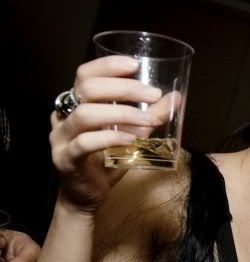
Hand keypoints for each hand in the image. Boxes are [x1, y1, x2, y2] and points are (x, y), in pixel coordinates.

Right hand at [50, 55, 164, 214]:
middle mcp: (63, 116)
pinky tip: (131, 140)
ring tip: (148, 120)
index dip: (108, 66)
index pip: (85, 74)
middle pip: (87, 89)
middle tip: (153, 94)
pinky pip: (85, 143)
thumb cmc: (106, 161)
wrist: (86, 196)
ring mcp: (61, 137)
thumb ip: (149, 117)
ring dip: (122, 114)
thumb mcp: (132, 135)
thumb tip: (175, 97)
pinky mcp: (66, 159)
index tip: (136, 65)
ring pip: (85, 114)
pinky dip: (111, 138)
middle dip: (124, 88)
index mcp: (76, 104)